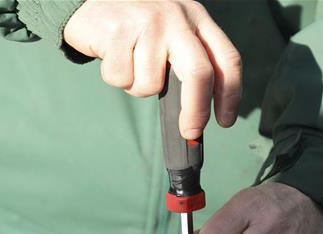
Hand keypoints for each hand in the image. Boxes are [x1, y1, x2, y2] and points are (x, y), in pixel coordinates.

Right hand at [63, 0, 241, 138]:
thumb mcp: (171, 32)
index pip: (226, 60)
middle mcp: (176, 18)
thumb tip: (196, 113)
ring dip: (137, 86)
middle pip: (199, 74)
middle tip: (190, 131)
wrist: (91, 0)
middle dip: (196, 111)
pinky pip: (122, 78)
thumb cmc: (135, 24)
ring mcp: (147, 23)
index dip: (230, 95)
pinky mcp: (118, 31)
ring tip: (130, 63)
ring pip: (151, 84)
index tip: (225, 120)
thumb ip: (187, 61)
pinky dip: (116, 77)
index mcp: (196, 19)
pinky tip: (113, 55)